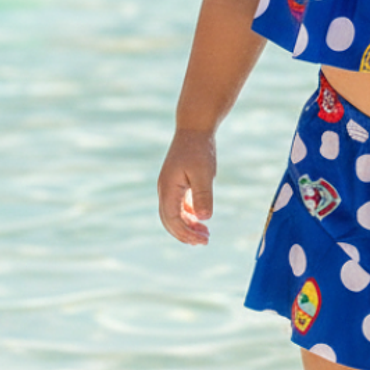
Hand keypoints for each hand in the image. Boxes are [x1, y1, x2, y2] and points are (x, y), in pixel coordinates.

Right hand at [158, 129, 215, 244]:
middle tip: (204, 242)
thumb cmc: (199, 149)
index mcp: (168, 189)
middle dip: (185, 234)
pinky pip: (178, 205)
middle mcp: (165, 189)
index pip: (172, 219)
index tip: (202, 240)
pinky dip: (188, 215)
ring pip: (173, 214)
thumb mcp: (204, 173)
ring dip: (187, 226)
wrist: (194, 128)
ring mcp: (169, 186)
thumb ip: (203, 195)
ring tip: (204, 235)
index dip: (185, 233)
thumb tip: (204, 218)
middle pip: (169, 220)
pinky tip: (200, 219)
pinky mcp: (177, 182)